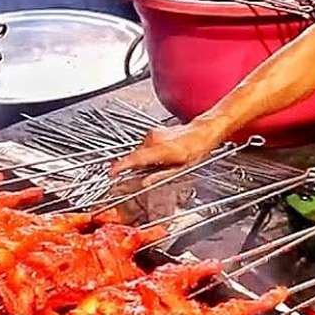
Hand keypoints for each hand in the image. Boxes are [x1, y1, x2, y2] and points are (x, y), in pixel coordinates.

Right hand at [110, 120, 227, 175]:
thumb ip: (161, 176)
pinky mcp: (153, 132)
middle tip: (140, 176)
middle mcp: (154, 139)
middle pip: (136, 156)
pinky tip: (160, 157)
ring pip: (140, 151)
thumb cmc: (196, 149)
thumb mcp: (182, 169)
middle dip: (134, 167)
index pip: (135, 158)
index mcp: (161, 150)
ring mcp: (153, 134)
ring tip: (158, 165)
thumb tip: (145, 183)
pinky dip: (147, 153)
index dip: (121, 166)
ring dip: (143, 160)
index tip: (112, 172)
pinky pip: (144, 145)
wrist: (202, 131)